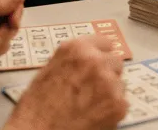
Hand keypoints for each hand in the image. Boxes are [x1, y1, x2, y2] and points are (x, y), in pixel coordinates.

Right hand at [4, 35, 128, 129]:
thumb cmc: (36, 109)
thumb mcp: (49, 72)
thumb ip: (72, 61)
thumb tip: (86, 60)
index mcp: (76, 49)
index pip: (104, 43)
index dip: (100, 55)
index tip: (99, 62)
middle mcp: (96, 61)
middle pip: (115, 62)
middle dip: (107, 74)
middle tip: (92, 89)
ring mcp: (110, 83)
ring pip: (120, 83)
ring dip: (110, 92)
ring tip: (88, 106)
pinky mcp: (118, 104)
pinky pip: (122, 103)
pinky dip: (111, 110)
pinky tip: (93, 116)